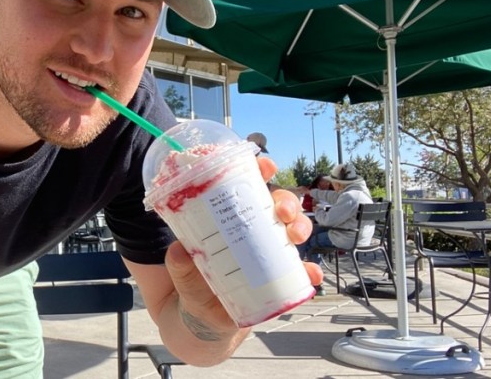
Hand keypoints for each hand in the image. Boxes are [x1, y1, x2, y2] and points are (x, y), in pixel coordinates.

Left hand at [160, 157, 323, 343]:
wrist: (201, 325)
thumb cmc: (190, 287)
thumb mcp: (180, 274)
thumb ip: (178, 265)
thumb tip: (178, 251)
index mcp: (229, 219)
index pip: (246, 187)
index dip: (259, 170)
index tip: (265, 164)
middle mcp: (252, 232)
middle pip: (276, 205)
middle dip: (286, 201)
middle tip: (281, 211)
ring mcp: (268, 255)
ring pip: (293, 231)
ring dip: (300, 228)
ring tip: (294, 236)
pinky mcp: (278, 280)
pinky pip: (300, 272)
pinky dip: (310, 272)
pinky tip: (312, 274)